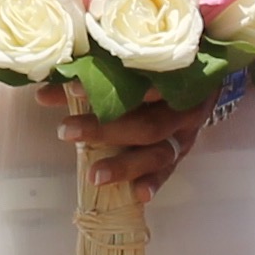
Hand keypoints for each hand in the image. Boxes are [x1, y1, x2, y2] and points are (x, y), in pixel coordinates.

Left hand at [39, 80, 209, 203]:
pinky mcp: (182, 152)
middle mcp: (182, 108)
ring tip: (94, 175)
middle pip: (145, 123)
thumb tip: (51, 79)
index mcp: (173, 77)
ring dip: (125, 165)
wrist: (202, 77)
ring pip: (157, 152)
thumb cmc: (158, 65)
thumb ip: (98, 65)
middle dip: (105, 129)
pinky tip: (138, 195)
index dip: (107, 84)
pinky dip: (153, 183)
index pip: (140, 81)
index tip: (71, 87)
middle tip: (67, 131)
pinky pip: (168, 171)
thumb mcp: (135, 60)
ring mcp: (185, 133)